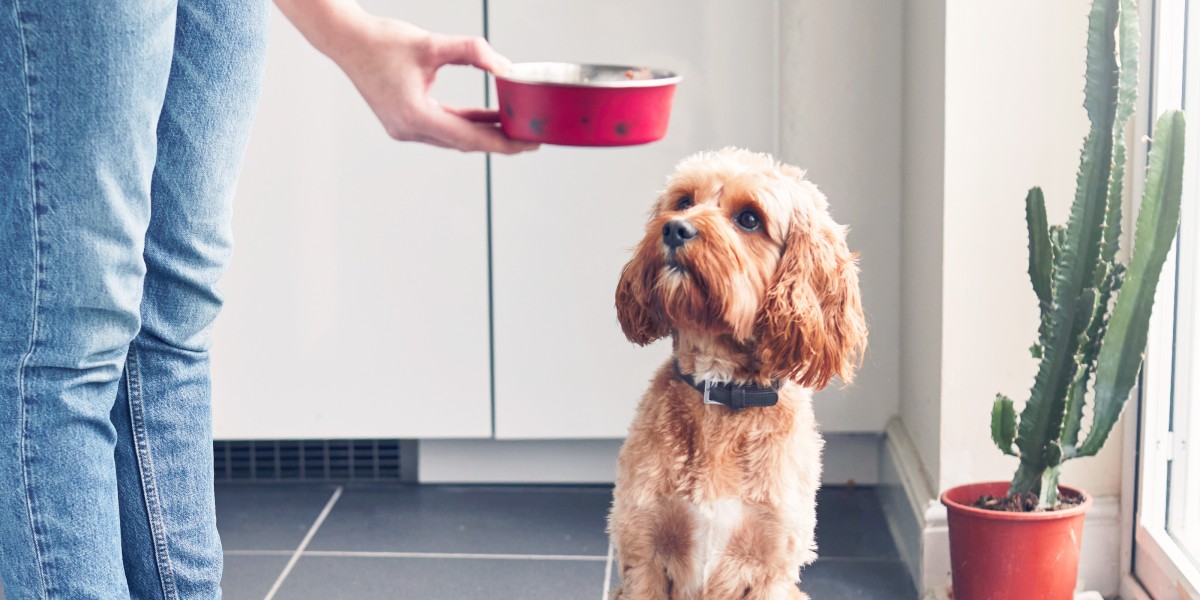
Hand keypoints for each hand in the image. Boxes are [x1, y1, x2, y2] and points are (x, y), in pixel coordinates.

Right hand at [333, 19, 536, 153]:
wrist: (347, 40)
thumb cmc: (383, 41)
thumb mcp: (432, 44)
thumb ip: (472, 51)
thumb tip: (504, 64)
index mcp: (415, 117)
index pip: (470, 138)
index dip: (503, 143)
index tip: (529, 144)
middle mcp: (409, 130)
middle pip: (465, 143)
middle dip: (500, 141)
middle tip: (531, 137)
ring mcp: (405, 129)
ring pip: (455, 137)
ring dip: (484, 132)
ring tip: (516, 126)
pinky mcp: (404, 121)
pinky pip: (444, 127)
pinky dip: (466, 122)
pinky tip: (489, 117)